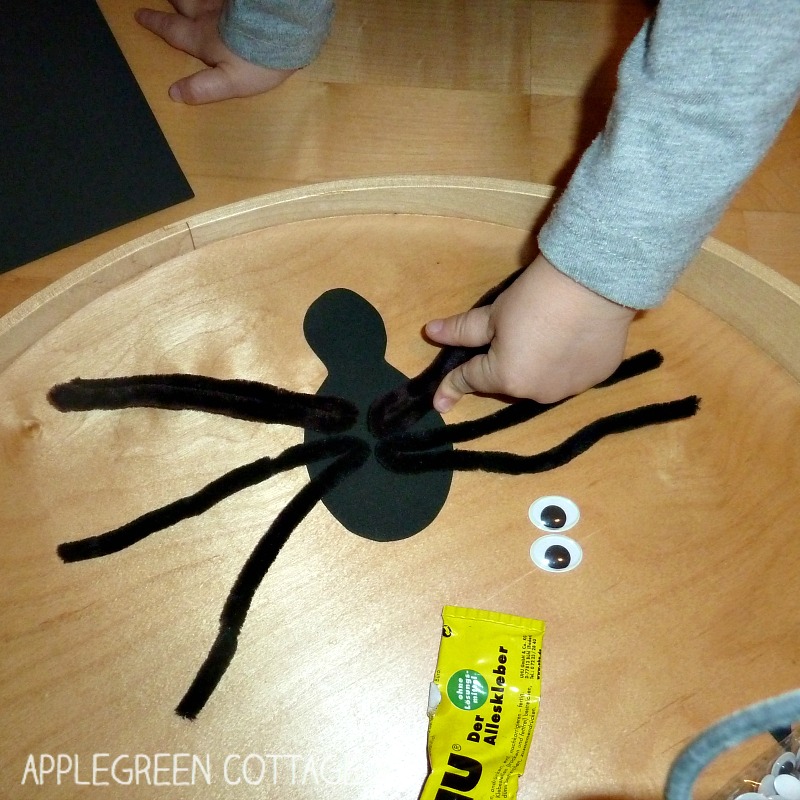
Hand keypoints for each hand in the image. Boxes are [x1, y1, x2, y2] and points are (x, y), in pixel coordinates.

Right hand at [135, 0, 296, 103]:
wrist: (282, 30)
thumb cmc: (256, 59)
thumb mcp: (229, 83)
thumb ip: (202, 88)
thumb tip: (174, 94)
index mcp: (203, 38)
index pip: (174, 31)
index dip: (155, 24)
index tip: (140, 15)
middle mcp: (211, 15)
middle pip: (186, 4)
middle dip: (173, 1)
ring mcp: (228, 4)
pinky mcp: (245, 3)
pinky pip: (230, 0)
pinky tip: (222, 1)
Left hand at [426, 254, 635, 408]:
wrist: (595, 283)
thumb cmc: (535, 297)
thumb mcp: (493, 314)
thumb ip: (461, 330)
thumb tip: (430, 333)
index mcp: (507, 379)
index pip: (471, 380)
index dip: (452, 386)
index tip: (439, 402)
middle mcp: (537, 394)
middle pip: (508, 382)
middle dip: (501, 367)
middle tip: (506, 339)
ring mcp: (571, 389)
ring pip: (541, 382)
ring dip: (534, 367)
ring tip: (542, 337)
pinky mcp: (599, 377)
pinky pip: (571, 374)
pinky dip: (565, 362)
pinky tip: (570, 339)